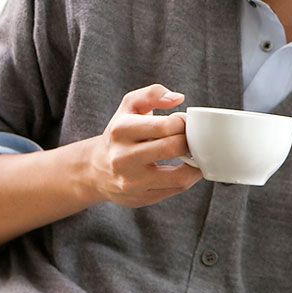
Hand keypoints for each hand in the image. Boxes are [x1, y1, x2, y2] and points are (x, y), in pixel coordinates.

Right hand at [82, 84, 202, 207]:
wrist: (96, 169)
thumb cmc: (120, 134)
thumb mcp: (129, 107)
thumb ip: (152, 94)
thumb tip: (178, 98)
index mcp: (121, 130)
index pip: (165, 126)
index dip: (183, 123)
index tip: (184, 123)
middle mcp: (123, 157)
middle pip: (173, 148)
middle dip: (189, 142)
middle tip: (191, 139)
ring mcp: (132, 182)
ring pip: (179, 177)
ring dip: (195, 165)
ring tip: (194, 155)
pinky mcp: (141, 198)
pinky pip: (176, 190)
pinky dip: (187, 178)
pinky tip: (185, 168)